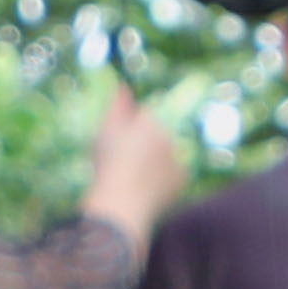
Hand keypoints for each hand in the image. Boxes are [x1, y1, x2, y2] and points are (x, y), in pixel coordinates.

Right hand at [83, 80, 184, 232]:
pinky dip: (162, 179)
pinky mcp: (183, 177)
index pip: (144, 117)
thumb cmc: (108, 165)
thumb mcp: (105, 132)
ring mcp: (179, 157)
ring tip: (134, 178)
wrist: (121, 203)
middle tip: (125, 164)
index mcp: (151, 120)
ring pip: (165, 154)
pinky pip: (172, 174)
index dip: (129, 130)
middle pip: (156, 135)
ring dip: (154, 162)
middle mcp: (170, 135)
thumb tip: (123, 85)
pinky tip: (146, 188)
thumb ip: (117, 107)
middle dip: (145, 145)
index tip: (119, 147)